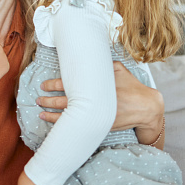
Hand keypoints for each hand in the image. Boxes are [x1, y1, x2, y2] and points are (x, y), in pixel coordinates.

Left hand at [36, 62, 164, 146]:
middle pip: (63, 102)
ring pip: (67, 116)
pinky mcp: (97, 125)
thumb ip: (100, 65)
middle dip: (48, 101)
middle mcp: (92, 101)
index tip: (43, 85)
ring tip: (41, 113)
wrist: (146, 108)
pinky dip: (64, 125)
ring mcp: (94, 115)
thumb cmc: (131, 85)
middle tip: (38, 99)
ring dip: (52, 115)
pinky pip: (76, 125)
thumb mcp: (117, 69)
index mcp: (93, 86)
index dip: (53, 85)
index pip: (67, 85)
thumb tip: (86, 58)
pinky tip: (55, 125)